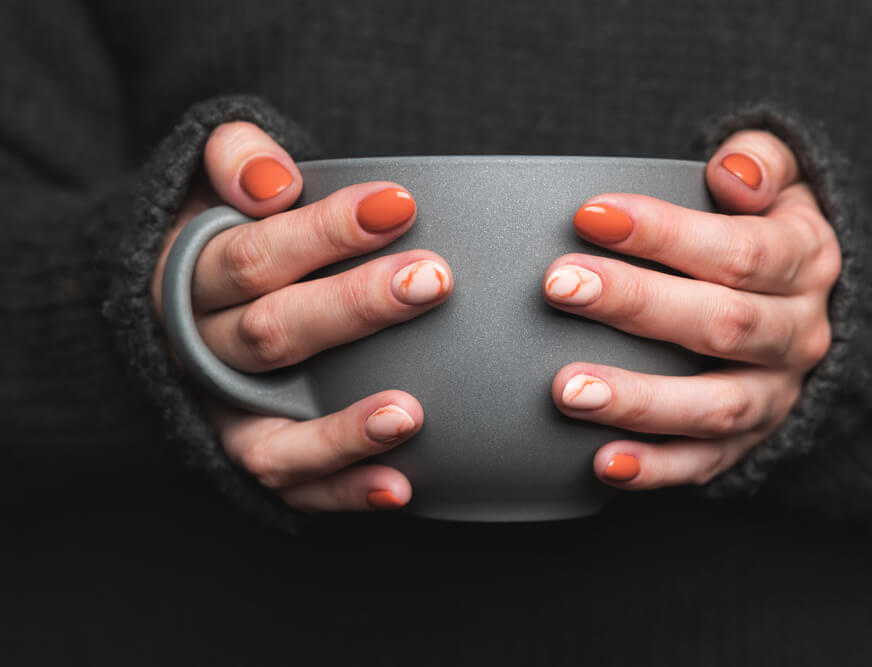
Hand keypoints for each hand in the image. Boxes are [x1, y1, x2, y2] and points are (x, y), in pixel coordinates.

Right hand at [151, 122, 453, 511]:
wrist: (188, 303)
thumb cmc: (228, 233)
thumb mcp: (212, 181)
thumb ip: (233, 160)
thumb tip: (271, 179)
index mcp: (190, 280)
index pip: (253, 257)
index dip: (324, 232)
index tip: (399, 206)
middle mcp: (201, 355)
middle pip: (273, 335)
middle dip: (354, 308)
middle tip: (432, 281)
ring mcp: (226, 416)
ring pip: (273, 437)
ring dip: (342, 430)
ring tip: (409, 413)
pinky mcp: (253, 458)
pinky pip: (293, 489)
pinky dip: (343, 493)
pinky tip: (399, 487)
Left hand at [542, 130, 840, 487]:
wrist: (808, 305)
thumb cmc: (768, 230)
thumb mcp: (785, 182)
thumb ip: (762, 162)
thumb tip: (732, 172)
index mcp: (806, 263)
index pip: (740, 251)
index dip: (665, 234)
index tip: (590, 215)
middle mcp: (799, 334)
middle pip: (721, 324)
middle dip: (636, 304)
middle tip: (560, 287)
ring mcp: (775, 395)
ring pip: (714, 405)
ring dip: (640, 400)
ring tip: (568, 390)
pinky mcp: (748, 441)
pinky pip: (706, 463)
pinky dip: (657, 469)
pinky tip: (603, 463)